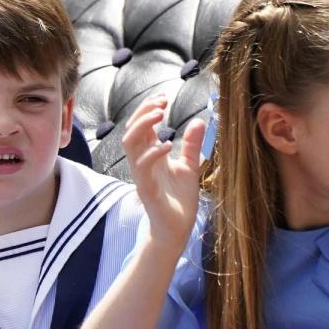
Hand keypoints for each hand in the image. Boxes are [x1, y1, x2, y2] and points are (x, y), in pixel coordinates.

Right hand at [122, 96, 206, 245]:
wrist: (177, 230)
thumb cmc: (179, 200)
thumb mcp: (190, 167)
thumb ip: (191, 145)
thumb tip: (199, 121)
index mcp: (150, 156)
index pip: (140, 127)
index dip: (148, 110)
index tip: (163, 99)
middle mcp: (142, 163)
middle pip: (130, 130)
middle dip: (143, 112)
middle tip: (161, 103)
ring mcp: (142, 176)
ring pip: (130, 145)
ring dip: (142, 126)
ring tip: (160, 116)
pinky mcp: (147, 190)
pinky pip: (142, 167)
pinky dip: (153, 153)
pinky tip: (168, 145)